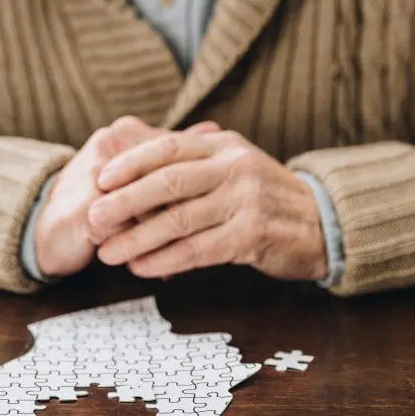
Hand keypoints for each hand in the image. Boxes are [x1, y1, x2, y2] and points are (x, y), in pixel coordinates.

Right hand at [34, 117, 218, 277]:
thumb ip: (171, 153)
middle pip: (169, 181)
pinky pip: (133, 233)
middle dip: (187, 211)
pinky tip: (164, 270)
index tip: (214, 207)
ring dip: (170, 235)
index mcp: (125, 133)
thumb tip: (214, 129)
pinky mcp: (88, 212)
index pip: (177, 156)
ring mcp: (96, 178)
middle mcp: (109, 147)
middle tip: (210, 232)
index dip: (197, 186)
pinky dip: (150, 252)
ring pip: (154, 207)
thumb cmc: (97, 205)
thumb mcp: (135, 173)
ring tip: (186, 254)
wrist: (46, 233)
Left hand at [88, 130, 327, 280]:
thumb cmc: (263, 197)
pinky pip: (198, 249)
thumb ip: (193, 164)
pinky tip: (141, 268)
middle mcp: (234, 168)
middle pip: (168, 182)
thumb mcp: (232, 167)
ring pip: (179, 220)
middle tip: (93, 219)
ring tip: (108, 253)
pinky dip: (165, 260)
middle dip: (125, 202)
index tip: (100, 179)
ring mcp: (245, 201)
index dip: (130, 163)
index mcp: (223, 147)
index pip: (168, 148)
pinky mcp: (252, 235)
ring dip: (138, 239)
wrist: (321, 223)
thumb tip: (135, 164)